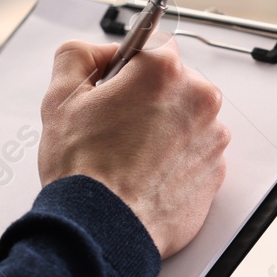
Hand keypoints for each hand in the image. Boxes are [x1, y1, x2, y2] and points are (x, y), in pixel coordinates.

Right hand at [38, 37, 229, 257]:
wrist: (103, 229)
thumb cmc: (85, 171)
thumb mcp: (60, 97)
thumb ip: (78, 55)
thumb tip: (100, 52)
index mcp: (164, 72)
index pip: (152, 47)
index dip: (127, 68)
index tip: (116, 87)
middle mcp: (198, 99)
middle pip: (174, 83)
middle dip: (148, 98)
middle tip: (117, 126)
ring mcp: (212, 138)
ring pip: (186, 119)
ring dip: (164, 129)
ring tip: (130, 155)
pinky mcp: (216, 171)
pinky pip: (196, 153)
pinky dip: (176, 159)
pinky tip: (147, 173)